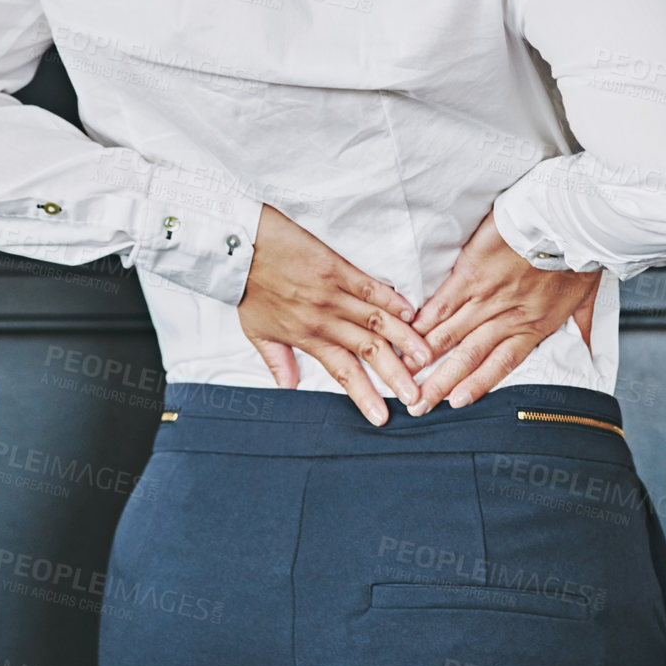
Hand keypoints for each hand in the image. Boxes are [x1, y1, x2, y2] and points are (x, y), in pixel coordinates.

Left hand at [237, 203, 435, 425]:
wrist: (240, 248)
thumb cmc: (248, 289)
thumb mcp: (257, 332)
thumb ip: (277, 361)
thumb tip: (289, 389)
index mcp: (307, 337)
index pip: (342, 372)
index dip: (364, 396)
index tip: (382, 417)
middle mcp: (325, 319)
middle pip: (368, 350)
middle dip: (395, 375)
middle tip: (417, 395)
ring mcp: (333, 293)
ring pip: (376, 321)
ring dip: (404, 339)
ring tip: (426, 357)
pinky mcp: (337, 268)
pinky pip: (370, 287)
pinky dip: (392, 299)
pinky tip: (411, 313)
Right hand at [407, 207, 600, 415]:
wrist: (567, 224)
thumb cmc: (579, 255)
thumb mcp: (589, 297)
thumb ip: (584, 327)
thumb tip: (591, 350)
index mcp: (534, 326)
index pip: (501, 364)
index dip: (477, 384)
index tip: (455, 402)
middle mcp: (507, 317)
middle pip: (468, 356)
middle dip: (440, 382)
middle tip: (419, 403)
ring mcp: (487, 296)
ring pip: (451, 333)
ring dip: (426, 355)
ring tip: (406, 373)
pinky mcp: (471, 273)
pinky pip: (444, 301)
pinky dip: (426, 318)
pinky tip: (410, 331)